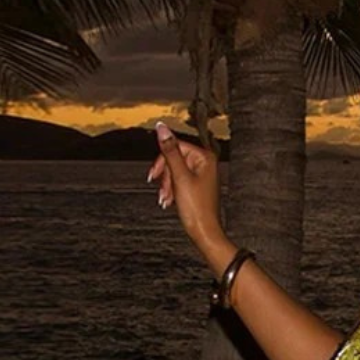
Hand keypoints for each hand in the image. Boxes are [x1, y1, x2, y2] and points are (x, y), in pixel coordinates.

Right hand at [147, 122, 225, 255]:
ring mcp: (202, 175)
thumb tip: (161, 127)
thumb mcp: (179, 177)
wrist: (204, 232)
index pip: (176, 147)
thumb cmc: (197, 208)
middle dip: (165, 176)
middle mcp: (206, 163)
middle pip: (174, 159)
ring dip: (167, 185)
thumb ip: (169, 150)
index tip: (154, 175)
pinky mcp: (197, 185)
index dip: (163, 161)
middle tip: (162, 191)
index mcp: (205, 157)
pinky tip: (169, 202)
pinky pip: (179, 181)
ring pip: (174, 171)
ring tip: (166, 200)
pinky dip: (172, 190)